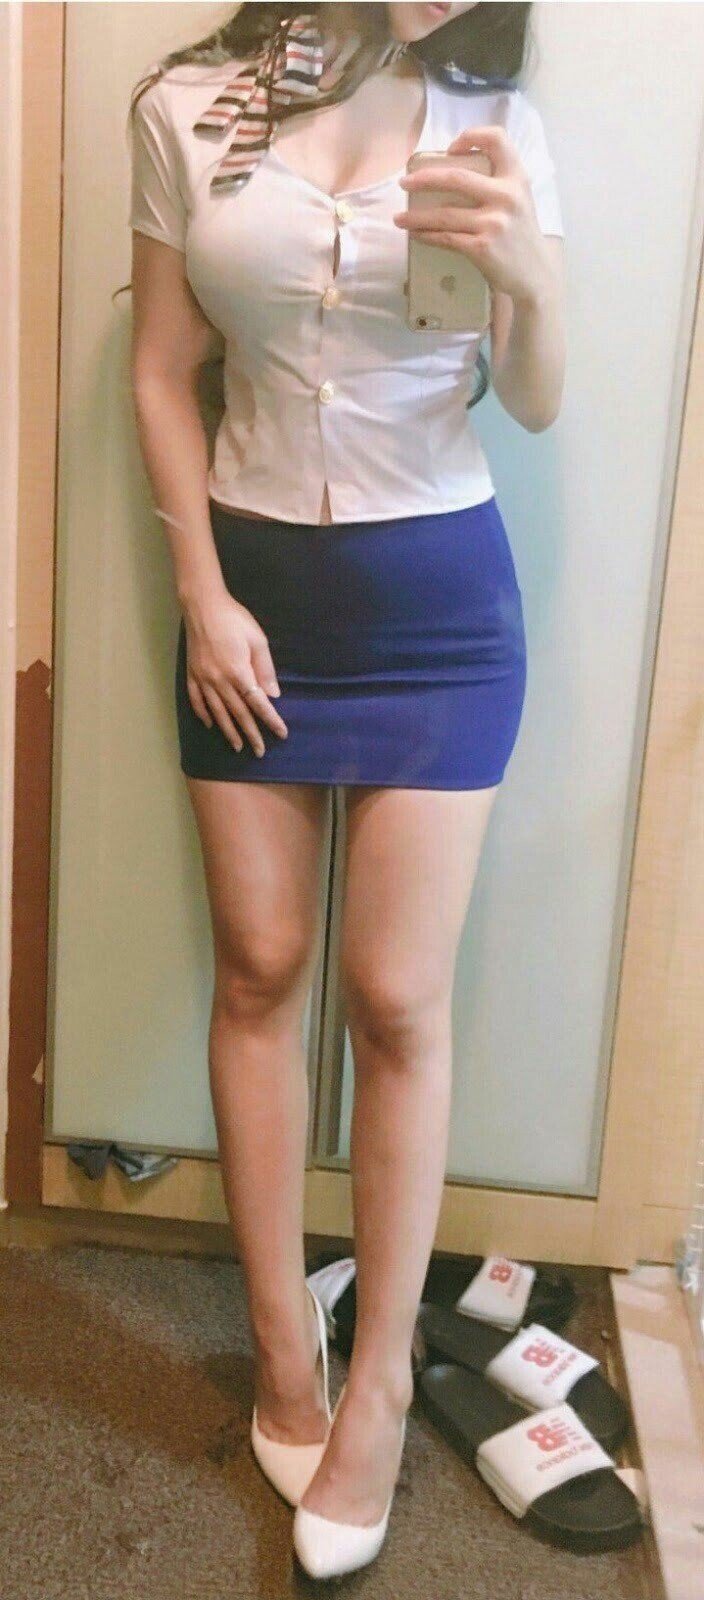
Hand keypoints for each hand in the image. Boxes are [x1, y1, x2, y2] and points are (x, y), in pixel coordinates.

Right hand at [183, 590, 288, 755]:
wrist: (203, 605)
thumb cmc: (235, 619)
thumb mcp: (258, 640)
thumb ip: (265, 669)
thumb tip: (272, 695)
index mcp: (238, 672)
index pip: (258, 703)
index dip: (270, 720)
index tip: (280, 734)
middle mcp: (219, 680)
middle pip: (238, 713)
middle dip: (251, 734)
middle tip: (259, 751)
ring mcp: (203, 679)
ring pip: (217, 712)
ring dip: (228, 731)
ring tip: (237, 746)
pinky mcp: (191, 674)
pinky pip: (196, 700)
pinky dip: (203, 714)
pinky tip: (210, 725)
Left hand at [394, 123, 554, 306]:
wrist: (535, 274)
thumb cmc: (520, 235)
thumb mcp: (519, 199)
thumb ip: (497, 182)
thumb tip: (451, 173)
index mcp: (516, 177)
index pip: (497, 139)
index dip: (471, 136)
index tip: (450, 149)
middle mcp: (507, 196)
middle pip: (456, 177)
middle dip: (423, 179)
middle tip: (404, 183)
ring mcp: (494, 223)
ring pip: (444, 214)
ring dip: (416, 216)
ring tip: (399, 218)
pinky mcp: (482, 248)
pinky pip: (446, 238)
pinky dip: (426, 235)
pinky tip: (416, 234)